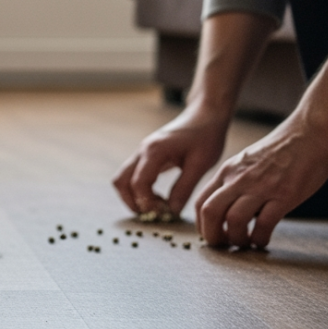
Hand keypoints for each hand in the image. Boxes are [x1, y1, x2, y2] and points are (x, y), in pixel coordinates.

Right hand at [113, 104, 229, 215]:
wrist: (205, 115)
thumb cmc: (206, 136)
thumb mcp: (200, 164)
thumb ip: (184, 188)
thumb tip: (172, 212)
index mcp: (154, 151)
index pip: (138, 183)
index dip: (147, 203)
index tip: (164, 213)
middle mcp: (142, 151)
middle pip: (121, 182)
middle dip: (133, 202)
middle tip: (155, 214)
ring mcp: (141, 152)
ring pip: (123, 179)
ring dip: (134, 197)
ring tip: (157, 206)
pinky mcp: (145, 155)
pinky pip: (132, 176)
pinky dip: (139, 190)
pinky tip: (159, 197)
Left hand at [192, 116, 327, 248]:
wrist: (311, 132)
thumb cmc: (283, 149)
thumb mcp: (248, 161)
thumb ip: (236, 182)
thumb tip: (230, 208)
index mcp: (228, 171)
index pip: (201, 202)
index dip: (201, 225)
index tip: (211, 236)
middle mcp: (239, 178)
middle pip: (210, 212)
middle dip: (212, 236)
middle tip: (224, 246)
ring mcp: (261, 186)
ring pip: (234, 220)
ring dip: (237, 239)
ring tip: (246, 244)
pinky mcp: (284, 194)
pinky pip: (264, 224)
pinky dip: (260, 239)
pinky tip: (263, 240)